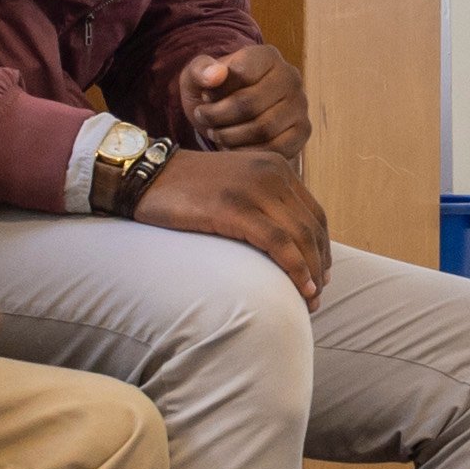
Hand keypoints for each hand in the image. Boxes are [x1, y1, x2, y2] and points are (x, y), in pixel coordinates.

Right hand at [136, 147, 329, 306]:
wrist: (147, 176)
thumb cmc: (186, 189)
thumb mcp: (235, 185)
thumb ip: (263, 202)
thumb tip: (285, 242)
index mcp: (276, 167)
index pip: (314, 213)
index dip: (322, 248)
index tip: (320, 276)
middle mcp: (271, 173)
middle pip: (312, 227)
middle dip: (319, 265)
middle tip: (316, 296)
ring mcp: (253, 189)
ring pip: (300, 236)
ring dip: (310, 273)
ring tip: (310, 301)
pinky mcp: (234, 207)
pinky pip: (278, 242)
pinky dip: (295, 267)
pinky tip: (300, 289)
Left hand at [178, 42, 312, 155]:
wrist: (232, 115)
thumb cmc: (214, 93)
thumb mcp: (197, 77)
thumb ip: (201, 70)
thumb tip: (216, 75)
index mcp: (267, 56)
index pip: (243, 72)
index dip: (217, 90)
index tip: (206, 96)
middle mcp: (290, 77)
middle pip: (250, 103)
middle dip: (219, 116)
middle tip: (205, 119)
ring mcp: (300, 104)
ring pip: (263, 129)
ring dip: (231, 136)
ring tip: (217, 132)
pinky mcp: (303, 130)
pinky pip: (277, 148)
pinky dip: (249, 152)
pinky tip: (234, 147)